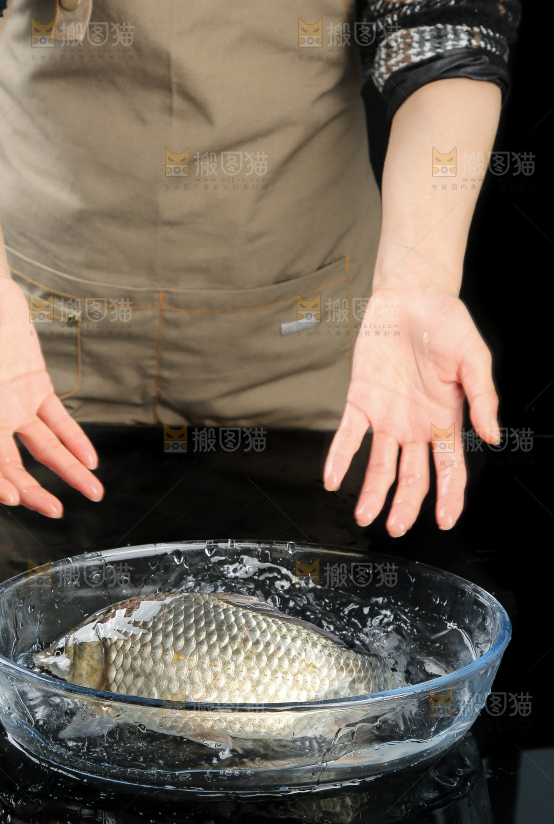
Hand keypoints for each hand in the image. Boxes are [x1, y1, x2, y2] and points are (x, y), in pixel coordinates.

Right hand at [0, 269, 103, 516]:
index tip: (12, 496)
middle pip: (12, 464)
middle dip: (33, 490)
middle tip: (56, 509)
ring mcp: (15, 405)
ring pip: (42, 449)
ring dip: (66, 471)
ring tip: (91, 491)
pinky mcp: (36, 388)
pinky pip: (59, 422)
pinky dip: (75, 440)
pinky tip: (91, 458)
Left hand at [323, 281, 499, 535]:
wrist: (411, 296)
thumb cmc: (446, 324)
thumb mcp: (474, 358)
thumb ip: (483, 398)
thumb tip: (492, 435)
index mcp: (446, 419)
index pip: (449, 468)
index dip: (448, 496)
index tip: (444, 520)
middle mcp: (415, 426)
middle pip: (411, 476)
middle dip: (405, 504)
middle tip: (395, 527)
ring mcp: (387, 417)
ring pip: (379, 464)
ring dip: (372, 492)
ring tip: (364, 515)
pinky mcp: (360, 401)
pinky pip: (348, 435)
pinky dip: (339, 457)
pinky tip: (332, 479)